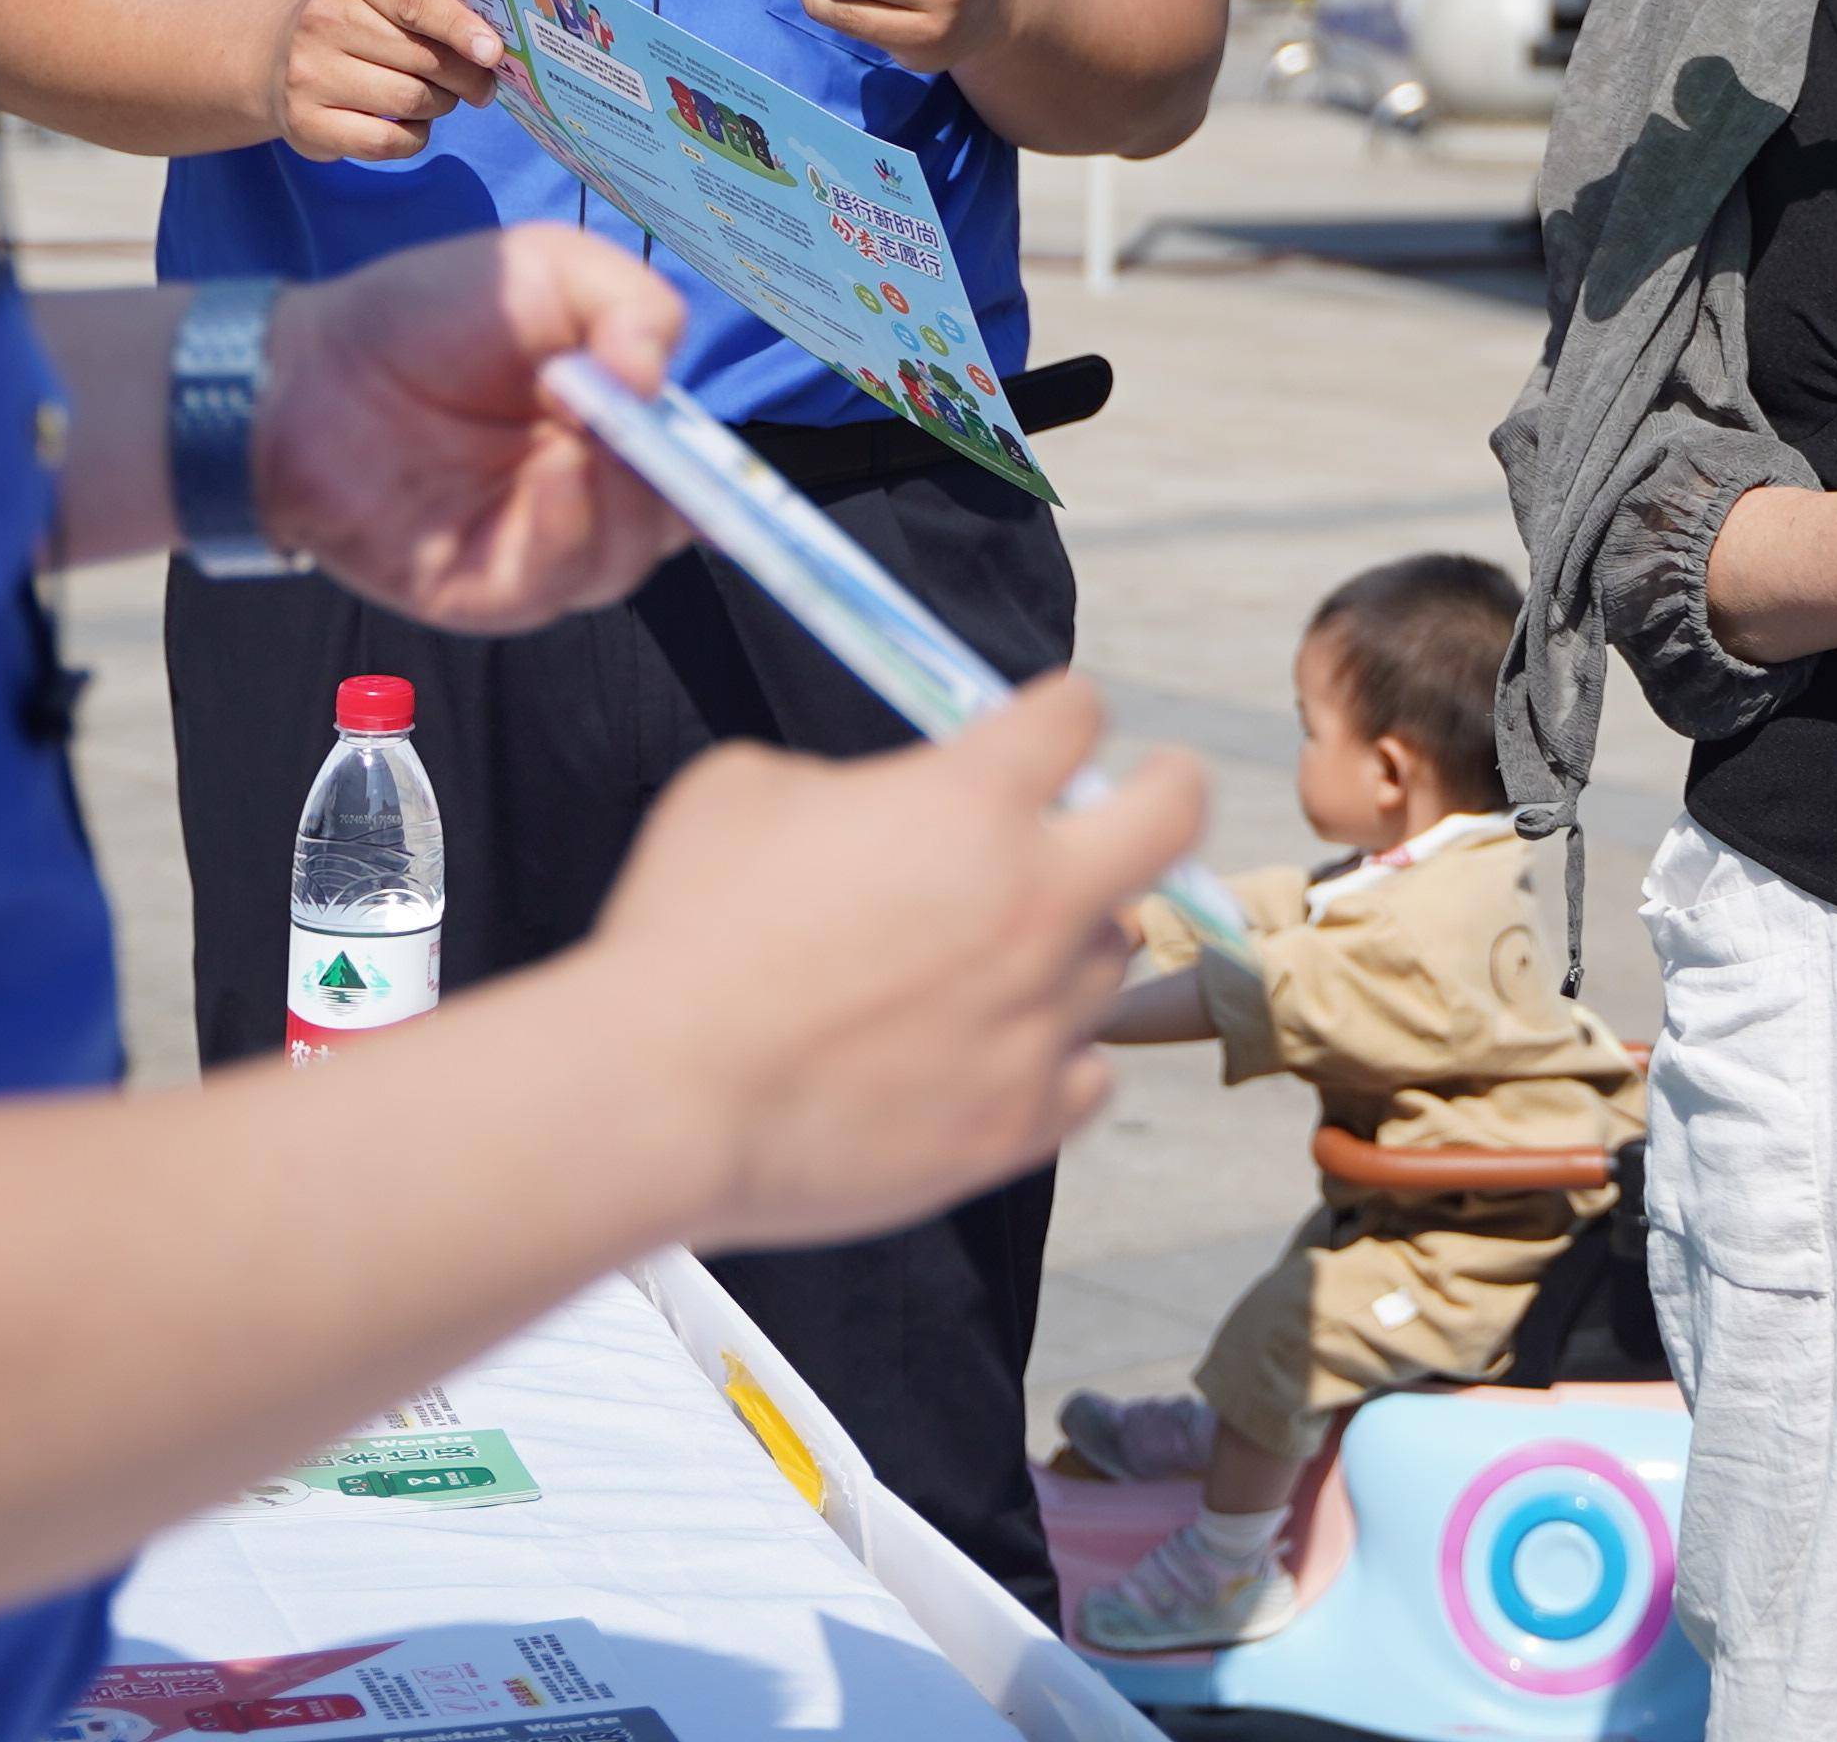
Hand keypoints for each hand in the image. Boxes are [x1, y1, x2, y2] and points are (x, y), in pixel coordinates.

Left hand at [257, 224, 694, 630]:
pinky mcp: (486, 590)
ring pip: (627, 557)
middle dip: (682, 478)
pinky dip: (570, 529)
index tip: (727, 438)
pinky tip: (559, 472)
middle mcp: (588, 497)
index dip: (724, 459)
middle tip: (643, 422)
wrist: (306, 372)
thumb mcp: (552, 270)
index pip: (696, 463)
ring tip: (593, 440)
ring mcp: (539, 548)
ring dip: (629, 501)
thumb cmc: (426, 314)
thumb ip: (634, 304)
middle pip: (680, 519)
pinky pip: (554, 582)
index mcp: (616, 427)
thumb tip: (660, 382)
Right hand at [276, 0, 517, 163]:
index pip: (415, 1)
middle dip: (466, 75)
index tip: (493, 51)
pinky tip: (411, 123)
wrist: (278, 54)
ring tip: (440, 96)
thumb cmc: (360, 17)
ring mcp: (309, 74)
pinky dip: (414, 137)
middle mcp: (322, 20)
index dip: (460, 27)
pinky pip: (387, 142)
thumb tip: (497, 38)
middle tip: (483, 82)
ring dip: (441, 104)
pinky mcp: (306, 123)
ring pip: (409, 101)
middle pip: (421, 58)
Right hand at [587, 677, 1205, 1250]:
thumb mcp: (745, 790)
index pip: (1076, 715)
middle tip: (1153, 793)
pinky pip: (1086, 1072)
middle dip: (1169, 789)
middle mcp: (1035, 898)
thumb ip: (850, 780)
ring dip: (1065, 945)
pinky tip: (990, 1054)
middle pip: (1176, 815)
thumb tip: (883, 802)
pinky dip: (1049, 1057)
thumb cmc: (683, 937)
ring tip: (983, 965)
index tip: (1051, 730)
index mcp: (973, 798)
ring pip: (1111, 956)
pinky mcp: (1024, 1120)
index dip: (1058, 714)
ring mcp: (1040, 1017)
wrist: (659, 1099)